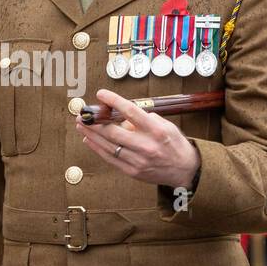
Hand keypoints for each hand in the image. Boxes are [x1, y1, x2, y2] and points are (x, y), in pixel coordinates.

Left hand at [74, 87, 200, 187]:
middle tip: (84, 114)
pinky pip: (110, 158)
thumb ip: (144, 119)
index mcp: (156, 130)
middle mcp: (146, 146)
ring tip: (81, 125)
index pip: (130, 111)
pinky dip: (97, 148)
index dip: (113, 101)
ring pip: (108, 146)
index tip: (101, 94)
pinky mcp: (132, 171)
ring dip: (92, 135)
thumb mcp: (165, 125)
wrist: (184, 170)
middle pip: (113, 131)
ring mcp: (138, 160)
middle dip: (95, 122)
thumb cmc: (174, 144)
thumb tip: (121, 115)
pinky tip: (89, 140)